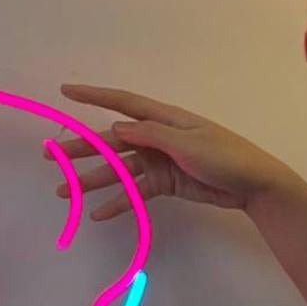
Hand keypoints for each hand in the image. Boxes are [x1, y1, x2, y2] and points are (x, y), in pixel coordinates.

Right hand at [48, 83, 304, 219]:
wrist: (255, 185)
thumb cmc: (226, 156)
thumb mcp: (188, 143)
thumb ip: (151, 135)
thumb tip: (116, 127)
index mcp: (163, 119)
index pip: (122, 103)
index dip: (93, 96)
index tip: (65, 91)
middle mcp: (156, 136)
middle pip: (111, 142)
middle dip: (81, 149)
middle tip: (51, 157)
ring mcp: (159, 160)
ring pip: (118, 170)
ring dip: (93, 181)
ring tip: (65, 192)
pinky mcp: (165, 183)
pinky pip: (135, 191)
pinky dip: (118, 202)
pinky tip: (98, 214)